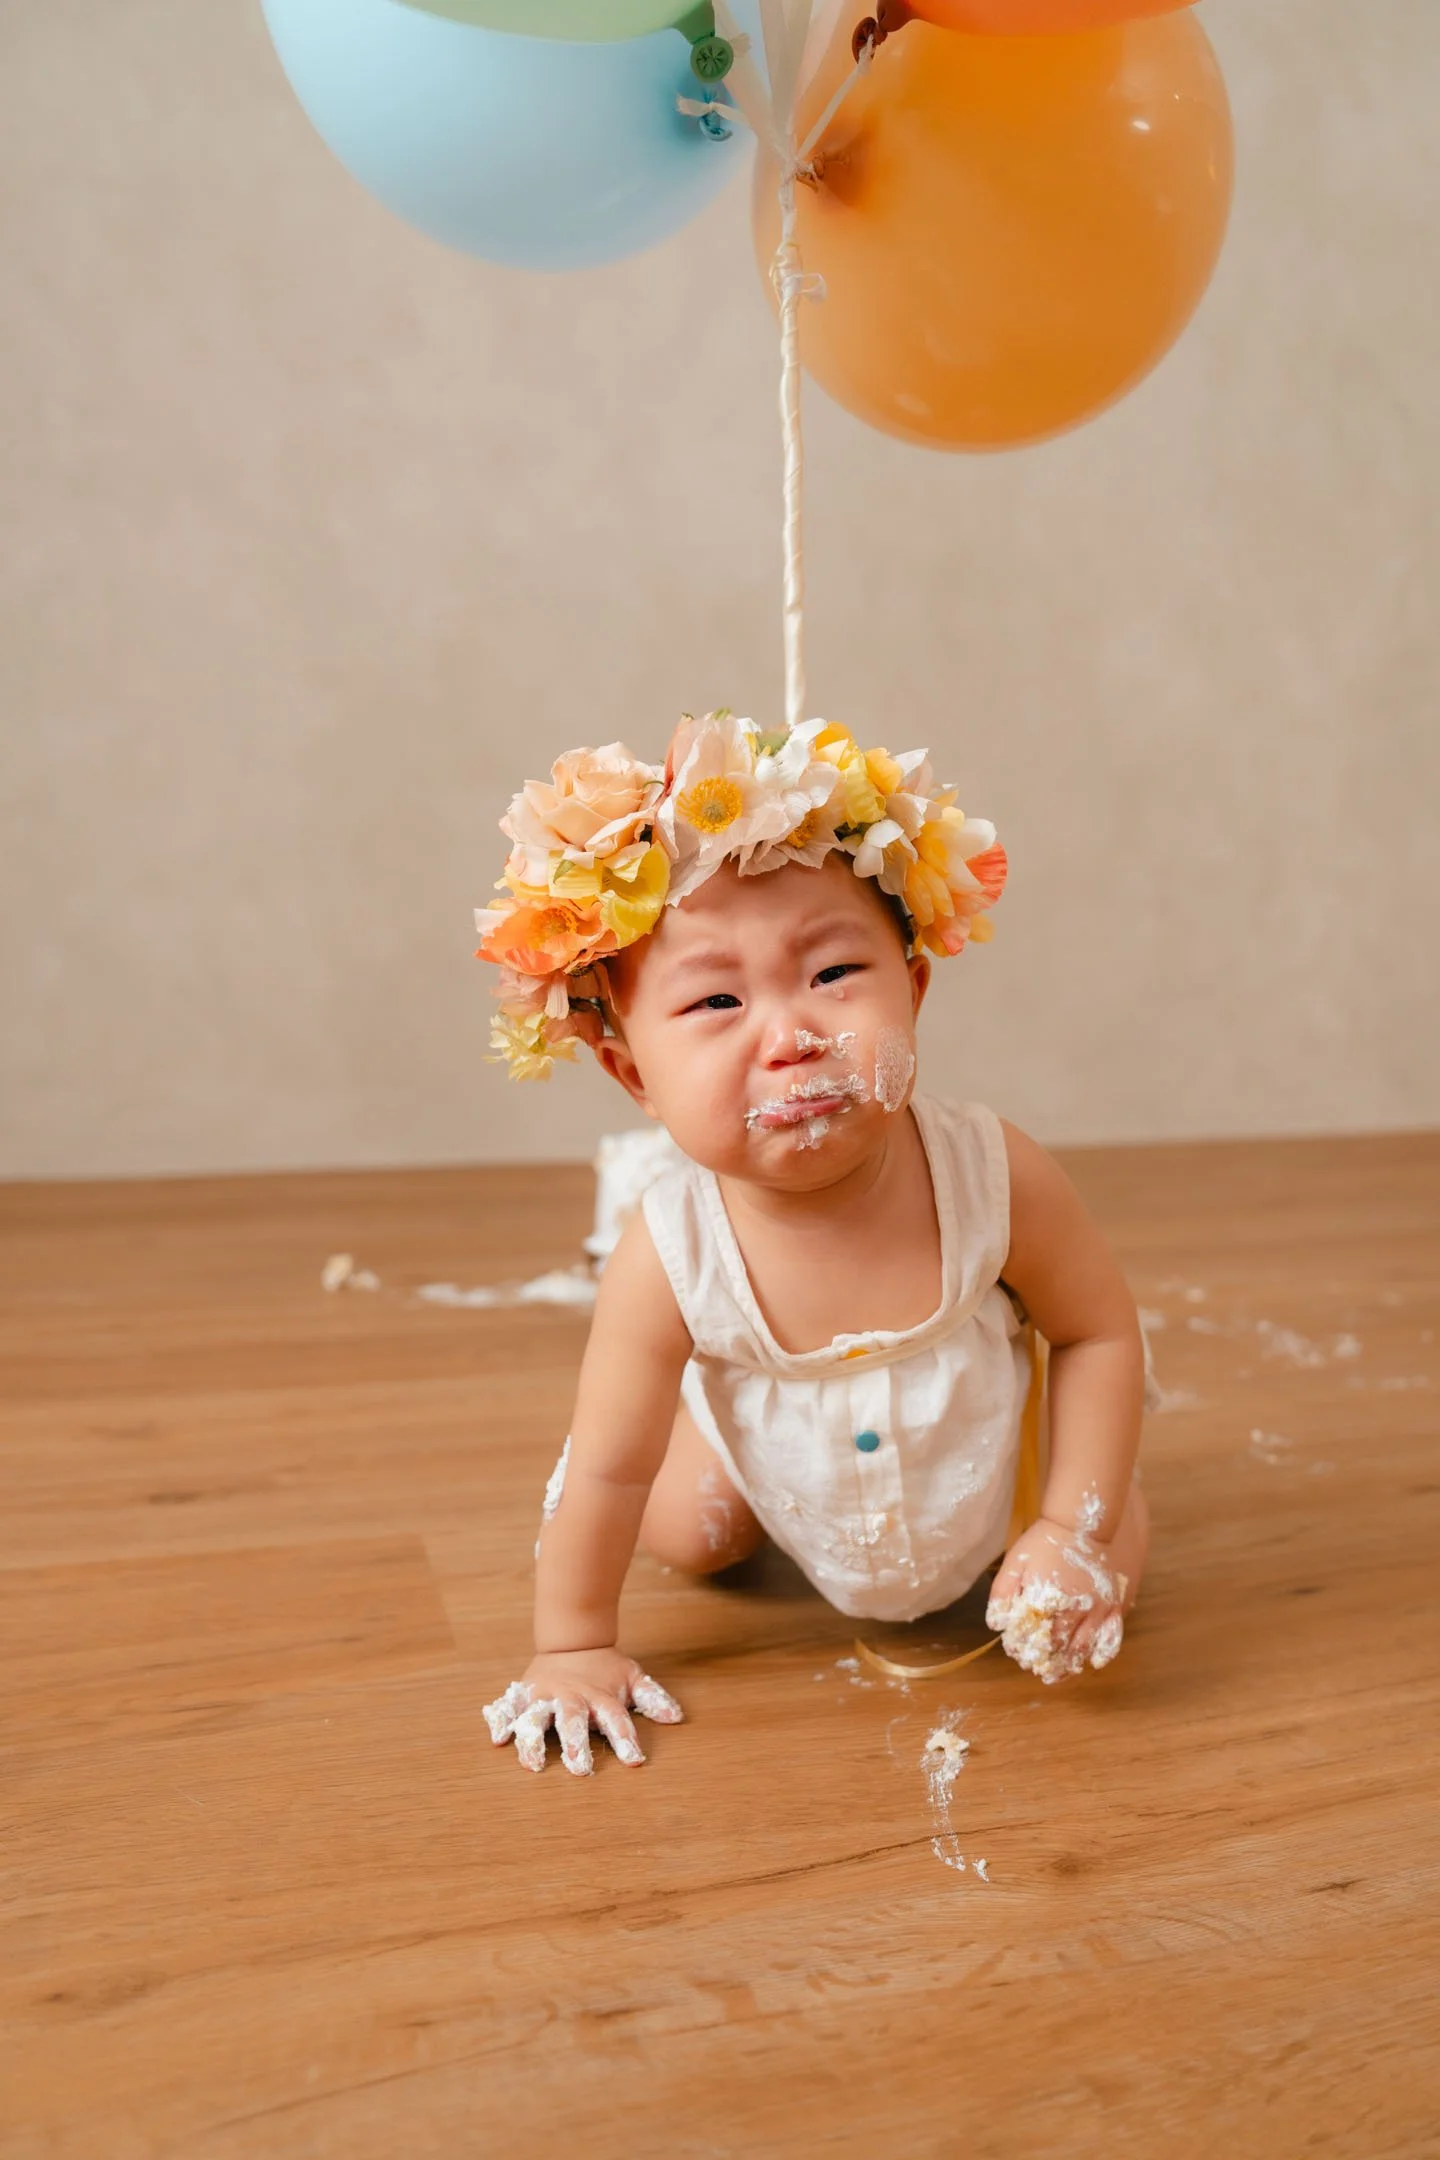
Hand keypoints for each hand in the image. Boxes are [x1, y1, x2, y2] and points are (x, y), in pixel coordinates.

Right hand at [482, 1649, 683, 1775]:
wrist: (572, 1638)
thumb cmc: (605, 1669)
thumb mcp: (632, 1678)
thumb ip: (652, 1698)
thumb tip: (676, 1717)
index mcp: (600, 1697)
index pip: (616, 1719)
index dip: (625, 1739)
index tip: (634, 1760)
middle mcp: (571, 1697)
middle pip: (573, 1720)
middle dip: (575, 1743)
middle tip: (580, 1768)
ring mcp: (544, 1695)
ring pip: (536, 1717)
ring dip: (533, 1740)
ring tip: (532, 1763)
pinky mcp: (523, 1693)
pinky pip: (507, 1706)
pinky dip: (500, 1719)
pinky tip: (498, 1737)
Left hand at [986, 1516, 1127, 1683]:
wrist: (1082, 1523)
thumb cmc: (1045, 1542)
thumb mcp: (1015, 1562)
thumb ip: (1002, 1593)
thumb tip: (996, 1625)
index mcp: (1050, 1603)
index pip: (1036, 1639)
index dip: (1026, 1652)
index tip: (1019, 1657)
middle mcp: (1076, 1611)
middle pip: (1060, 1648)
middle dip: (1047, 1662)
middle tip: (1038, 1670)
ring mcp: (1099, 1610)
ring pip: (1084, 1648)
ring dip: (1070, 1665)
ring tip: (1058, 1674)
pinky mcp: (1115, 1605)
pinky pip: (1111, 1638)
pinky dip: (1100, 1654)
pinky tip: (1091, 1662)